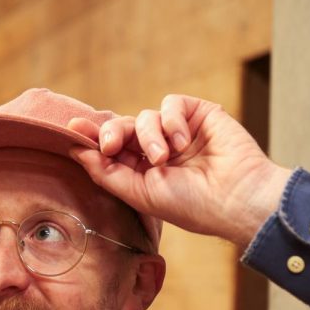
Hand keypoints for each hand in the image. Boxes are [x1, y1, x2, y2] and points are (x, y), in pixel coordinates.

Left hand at [68, 94, 290, 249]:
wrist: (235, 198)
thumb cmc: (192, 205)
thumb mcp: (140, 193)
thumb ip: (106, 172)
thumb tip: (75, 150)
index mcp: (144, 171)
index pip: (112, 148)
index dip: (92, 137)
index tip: (74, 129)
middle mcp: (159, 150)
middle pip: (123, 127)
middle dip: (112, 132)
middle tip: (111, 145)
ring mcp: (179, 131)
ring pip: (146, 116)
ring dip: (150, 135)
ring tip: (165, 157)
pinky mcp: (198, 114)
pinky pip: (170, 104)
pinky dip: (171, 121)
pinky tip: (183, 142)